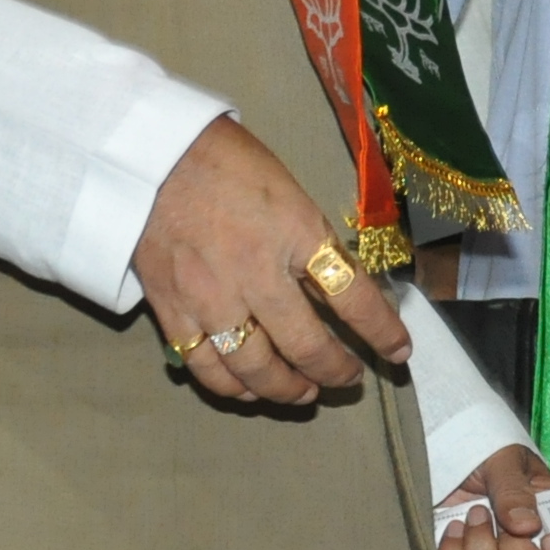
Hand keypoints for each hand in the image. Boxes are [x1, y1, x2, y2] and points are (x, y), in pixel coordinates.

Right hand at [134, 115, 412, 406]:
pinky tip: (248, 389)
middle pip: (307, 346)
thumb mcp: (288, 191)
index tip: (399, 352)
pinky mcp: (173, 311)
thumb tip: (339, 283)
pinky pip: (207, 366)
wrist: (150, 157)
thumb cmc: (227, 162)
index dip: (382, 331)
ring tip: (304, 393)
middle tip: (348, 380)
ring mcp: (211, 298)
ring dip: (286, 390)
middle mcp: (256, 273)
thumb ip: (310, 240)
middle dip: (336, 372)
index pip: (353, 295)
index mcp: (295, 232)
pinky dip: (232, 387)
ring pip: (256, 369)